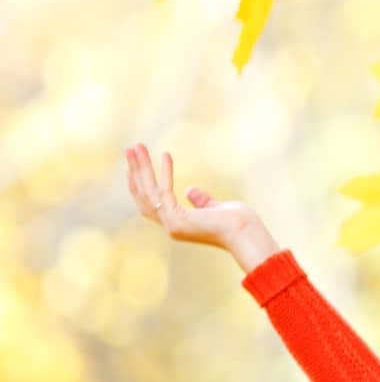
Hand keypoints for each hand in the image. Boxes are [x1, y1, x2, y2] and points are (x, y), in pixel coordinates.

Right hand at [124, 142, 268, 255]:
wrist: (248, 235)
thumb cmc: (238, 223)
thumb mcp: (216, 207)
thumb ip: (202, 201)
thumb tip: (190, 190)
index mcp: (179, 225)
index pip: (150, 204)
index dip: (139, 185)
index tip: (132, 168)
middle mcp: (171, 226)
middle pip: (143, 196)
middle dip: (135, 172)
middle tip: (129, 149)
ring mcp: (172, 224)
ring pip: (148, 192)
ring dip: (141, 168)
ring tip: (136, 147)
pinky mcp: (177, 219)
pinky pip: (164, 190)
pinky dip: (164, 172)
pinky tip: (165, 154)